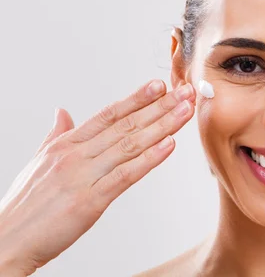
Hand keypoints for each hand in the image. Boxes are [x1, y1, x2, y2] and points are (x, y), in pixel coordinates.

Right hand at [0, 79, 195, 274]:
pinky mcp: (89, 201)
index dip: (137, 98)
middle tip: (185, 93)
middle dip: (159, 107)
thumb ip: (57, 134)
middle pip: (125, 124)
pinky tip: (168, 146)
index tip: (160, 85)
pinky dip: (148, 159)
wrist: (6, 240)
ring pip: (130, 144)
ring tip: (184, 112)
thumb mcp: (39, 161)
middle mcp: (76, 155)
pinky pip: (125, 175)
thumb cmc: (24, 204)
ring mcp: (83, 176)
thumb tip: (63, 112)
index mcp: (66, 144)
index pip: (108, 114)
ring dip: (162, 126)